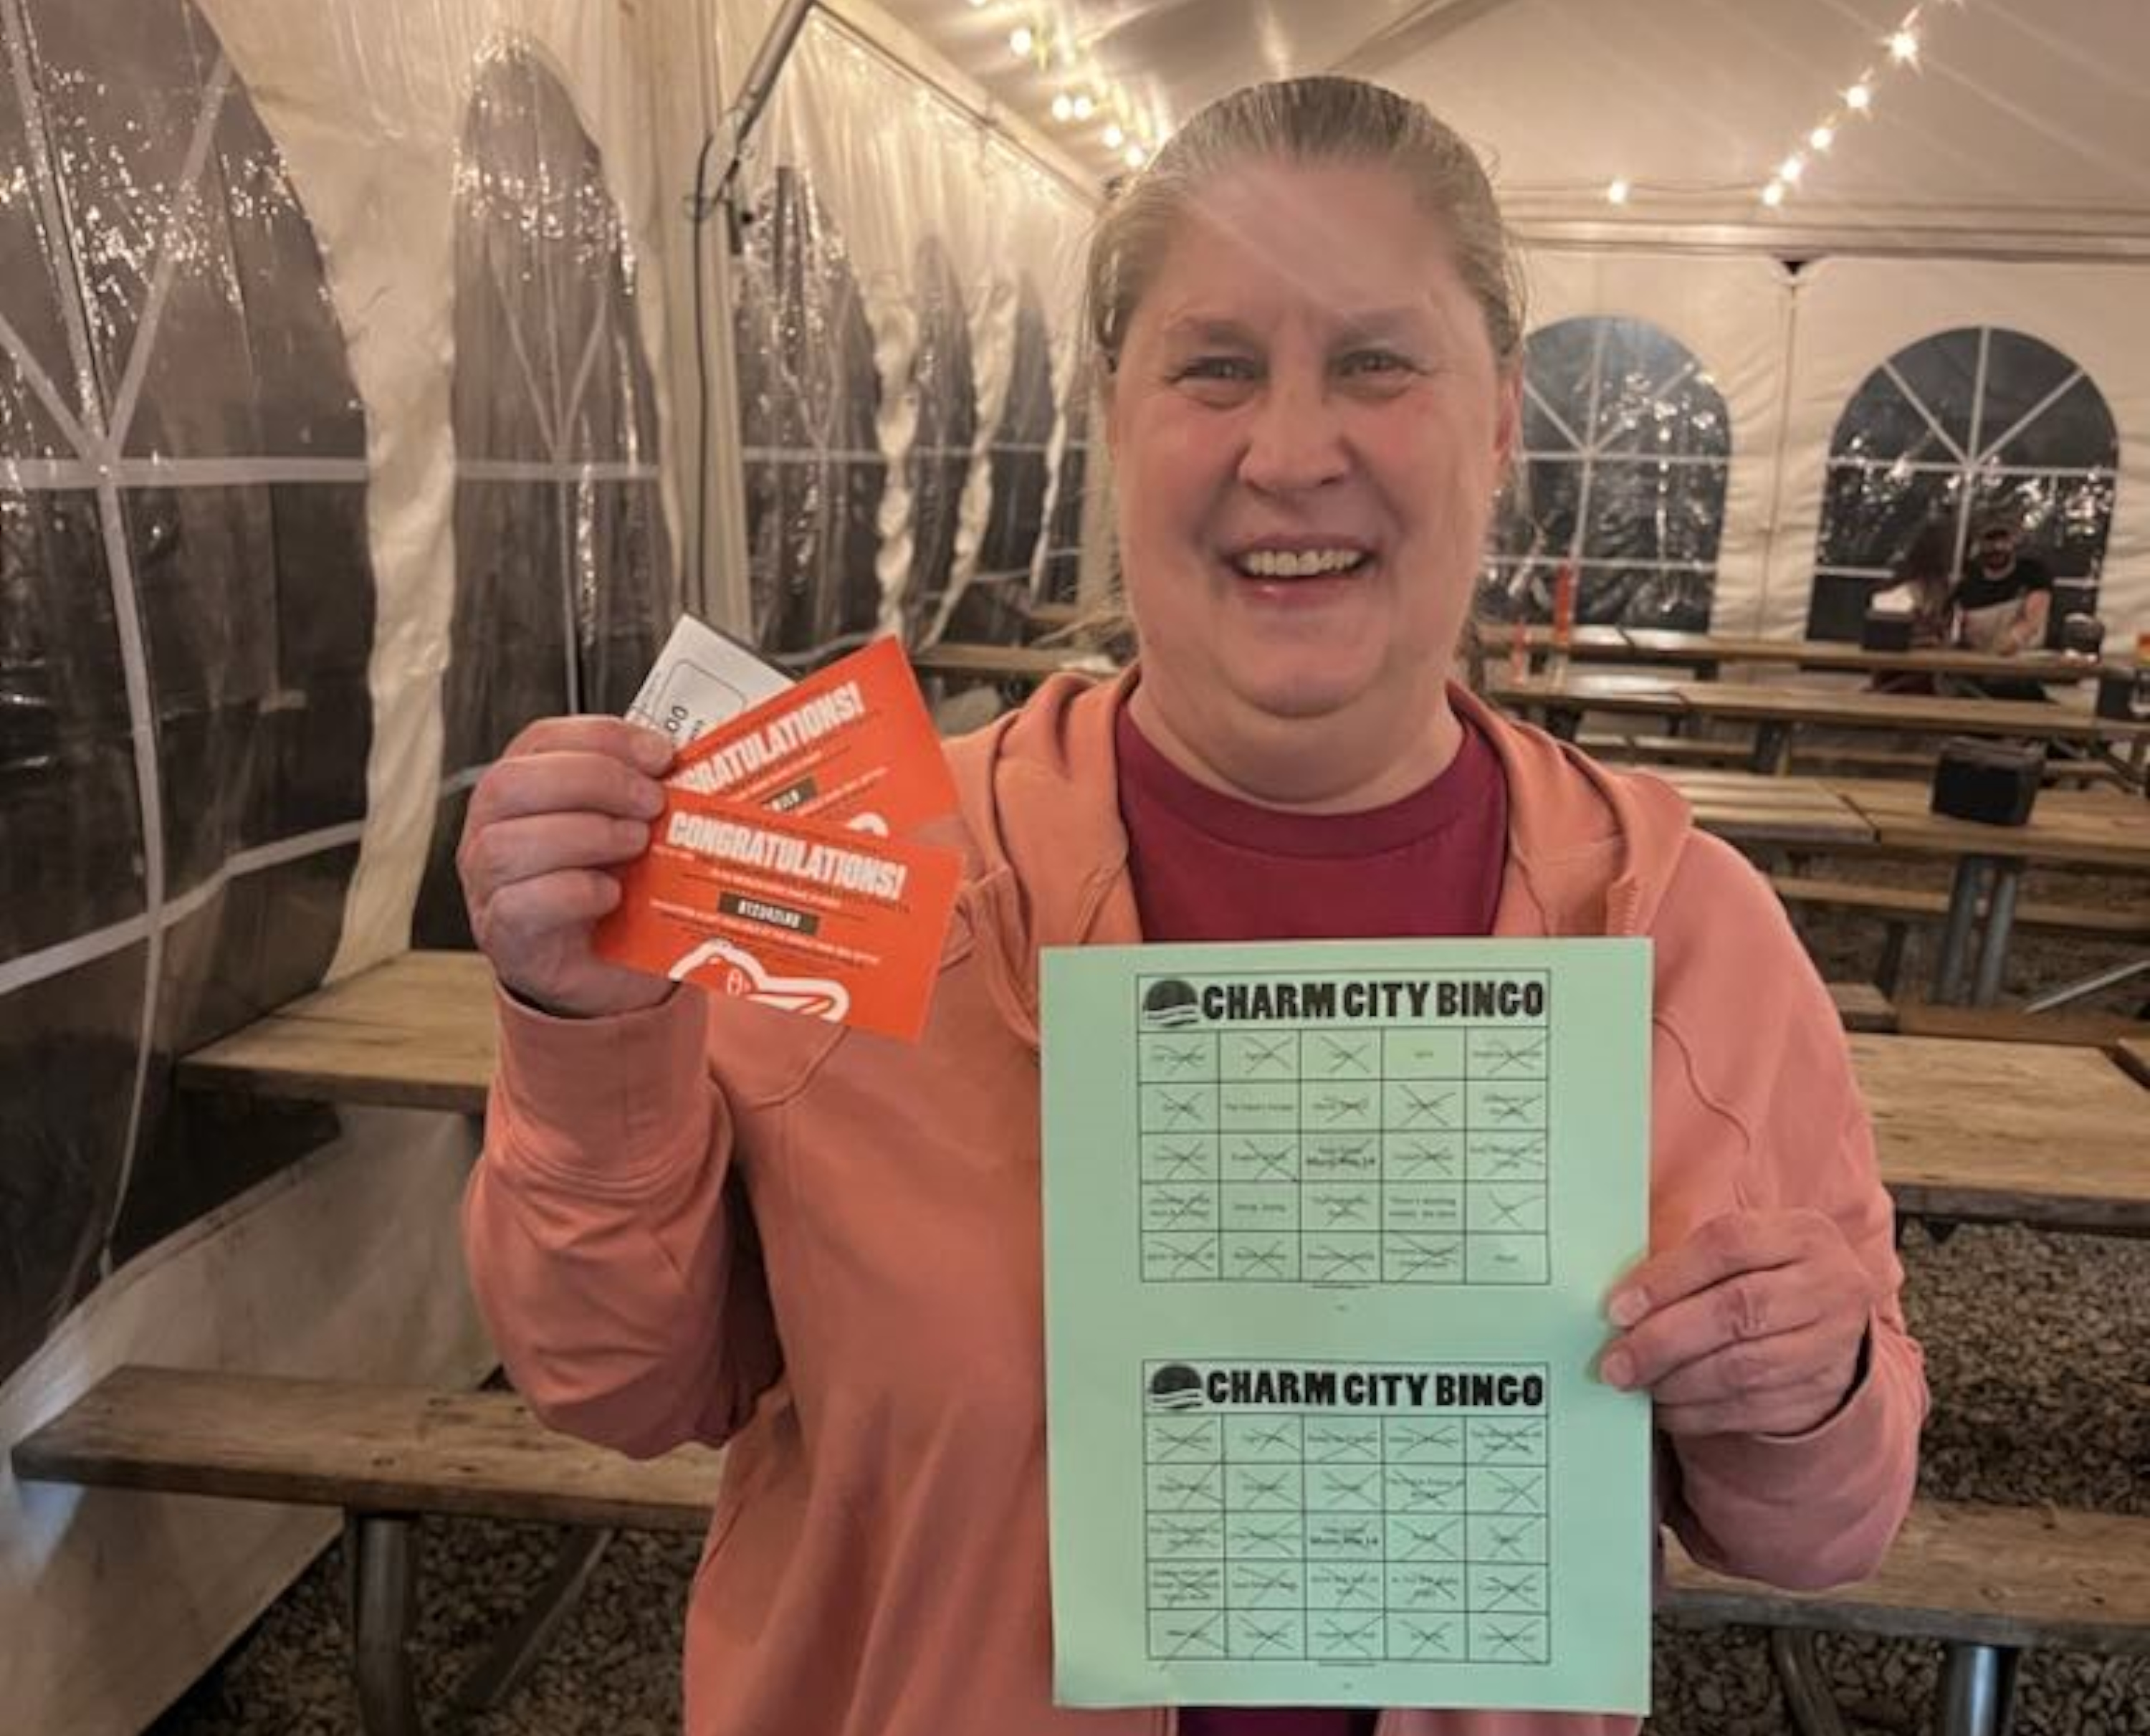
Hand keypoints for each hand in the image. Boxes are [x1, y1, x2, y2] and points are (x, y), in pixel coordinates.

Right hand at [459, 717, 678, 1018]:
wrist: (614, 971)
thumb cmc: (623, 891)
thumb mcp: (637, 828)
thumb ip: (649, 793)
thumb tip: (701, 764)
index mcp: (524, 788)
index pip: (541, 740)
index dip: (602, 738)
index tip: (661, 754)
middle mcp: (492, 830)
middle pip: (509, 783)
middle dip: (592, 780)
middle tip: (653, 801)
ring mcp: (488, 886)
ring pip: (505, 845)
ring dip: (585, 835)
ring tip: (638, 844)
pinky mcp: (506, 937)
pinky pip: (520, 905)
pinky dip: (572, 892)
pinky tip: (612, 894)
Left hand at [1598, 1209, 1872, 1437]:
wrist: (1830, 1320)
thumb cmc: (1762, 1273)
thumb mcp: (1741, 1247)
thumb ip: (1685, 1260)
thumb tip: (1617, 1301)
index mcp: (1802, 1234)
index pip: (1727, 1245)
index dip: (1666, 1277)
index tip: (1617, 1308)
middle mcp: (1827, 1285)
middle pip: (1736, 1311)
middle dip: (1664, 1341)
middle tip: (1616, 1362)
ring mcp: (1830, 1344)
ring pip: (1743, 1368)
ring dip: (1676, 1381)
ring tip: (1635, 1383)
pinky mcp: (1820, 1392)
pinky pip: (1750, 1408)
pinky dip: (1697, 1411)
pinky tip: (1665, 1406)